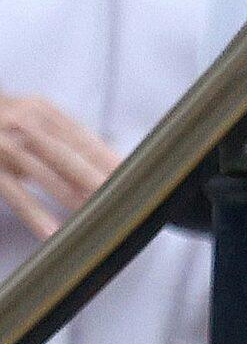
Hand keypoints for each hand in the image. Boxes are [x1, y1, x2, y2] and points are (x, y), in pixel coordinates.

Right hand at [0, 95, 117, 238]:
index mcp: (42, 111)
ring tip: (95, 220)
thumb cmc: (4, 128)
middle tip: (122, 202)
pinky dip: (36, 214)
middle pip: (67, 155)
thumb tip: (112, 166)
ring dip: (72, 199)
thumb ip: (67, 144)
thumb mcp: (33, 125)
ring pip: (45, 174)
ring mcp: (4, 143)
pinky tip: (53, 232)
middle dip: (96, 180)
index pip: (84, 139)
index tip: (136, 183)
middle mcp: (24, 122)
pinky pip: (15, 193)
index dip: (110, 163)